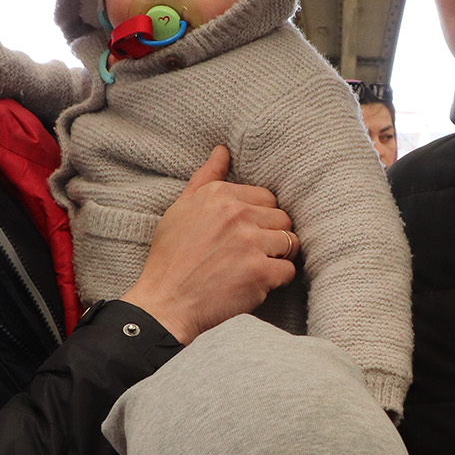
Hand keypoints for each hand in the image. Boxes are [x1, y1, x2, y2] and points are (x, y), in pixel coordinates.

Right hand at [122, 146, 295, 342]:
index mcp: (219, 195)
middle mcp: (236, 213)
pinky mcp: (260, 272)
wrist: (164, 304)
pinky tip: (254, 284)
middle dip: (271, 236)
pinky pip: (289, 270)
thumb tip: (223, 150)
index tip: (243, 234)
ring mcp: (250, 242)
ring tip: (252, 268)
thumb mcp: (181, 208)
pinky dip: (276, 280)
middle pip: (282, 218)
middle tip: (249, 254)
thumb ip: (206, 178)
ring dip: (276, 257)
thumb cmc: (170, 258)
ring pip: (290, 242)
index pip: (266, 197)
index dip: (259, 219)